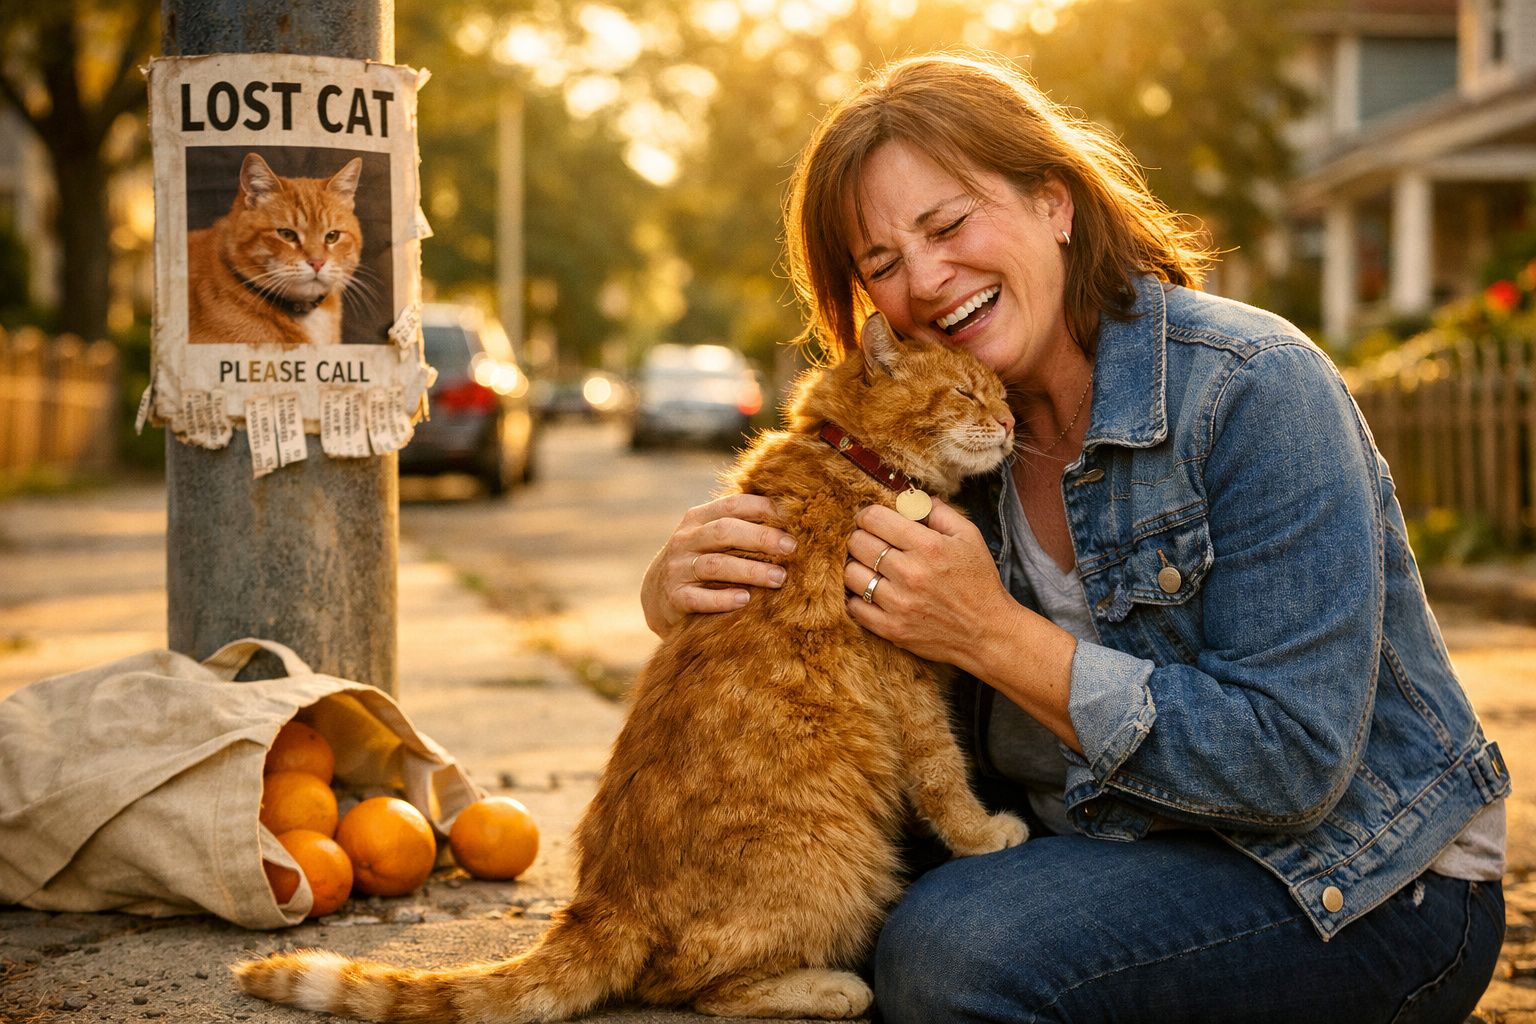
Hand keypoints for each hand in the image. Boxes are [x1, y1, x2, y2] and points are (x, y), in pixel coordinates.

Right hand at [641, 493, 796, 636]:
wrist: (657, 596)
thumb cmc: (700, 561)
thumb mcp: (710, 538)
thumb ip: (739, 527)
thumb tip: (792, 519)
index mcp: (698, 518)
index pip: (732, 505)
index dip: (762, 508)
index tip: (792, 516)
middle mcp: (685, 540)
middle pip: (725, 532)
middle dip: (761, 537)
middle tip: (791, 548)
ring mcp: (677, 568)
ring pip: (716, 565)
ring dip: (750, 571)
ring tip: (779, 578)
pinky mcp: (674, 597)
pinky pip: (699, 598)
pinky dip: (723, 599)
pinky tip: (745, 600)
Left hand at [843, 500, 1014, 668]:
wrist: (987, 633)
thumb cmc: (979, 582)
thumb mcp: (969, 537)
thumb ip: (940, 512)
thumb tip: (913, 499)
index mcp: (928, 546)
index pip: (874, 519)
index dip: (867, 515)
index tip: (870, 520)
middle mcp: (910, 573)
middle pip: (858, 543)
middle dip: (860, 537)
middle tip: (869, 542)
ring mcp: (899, 604)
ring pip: (851, 574)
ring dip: (856, 567)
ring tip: (868, 567)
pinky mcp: (892, 629)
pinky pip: (854, 607)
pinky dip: (857, 597)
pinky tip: (870, 592)